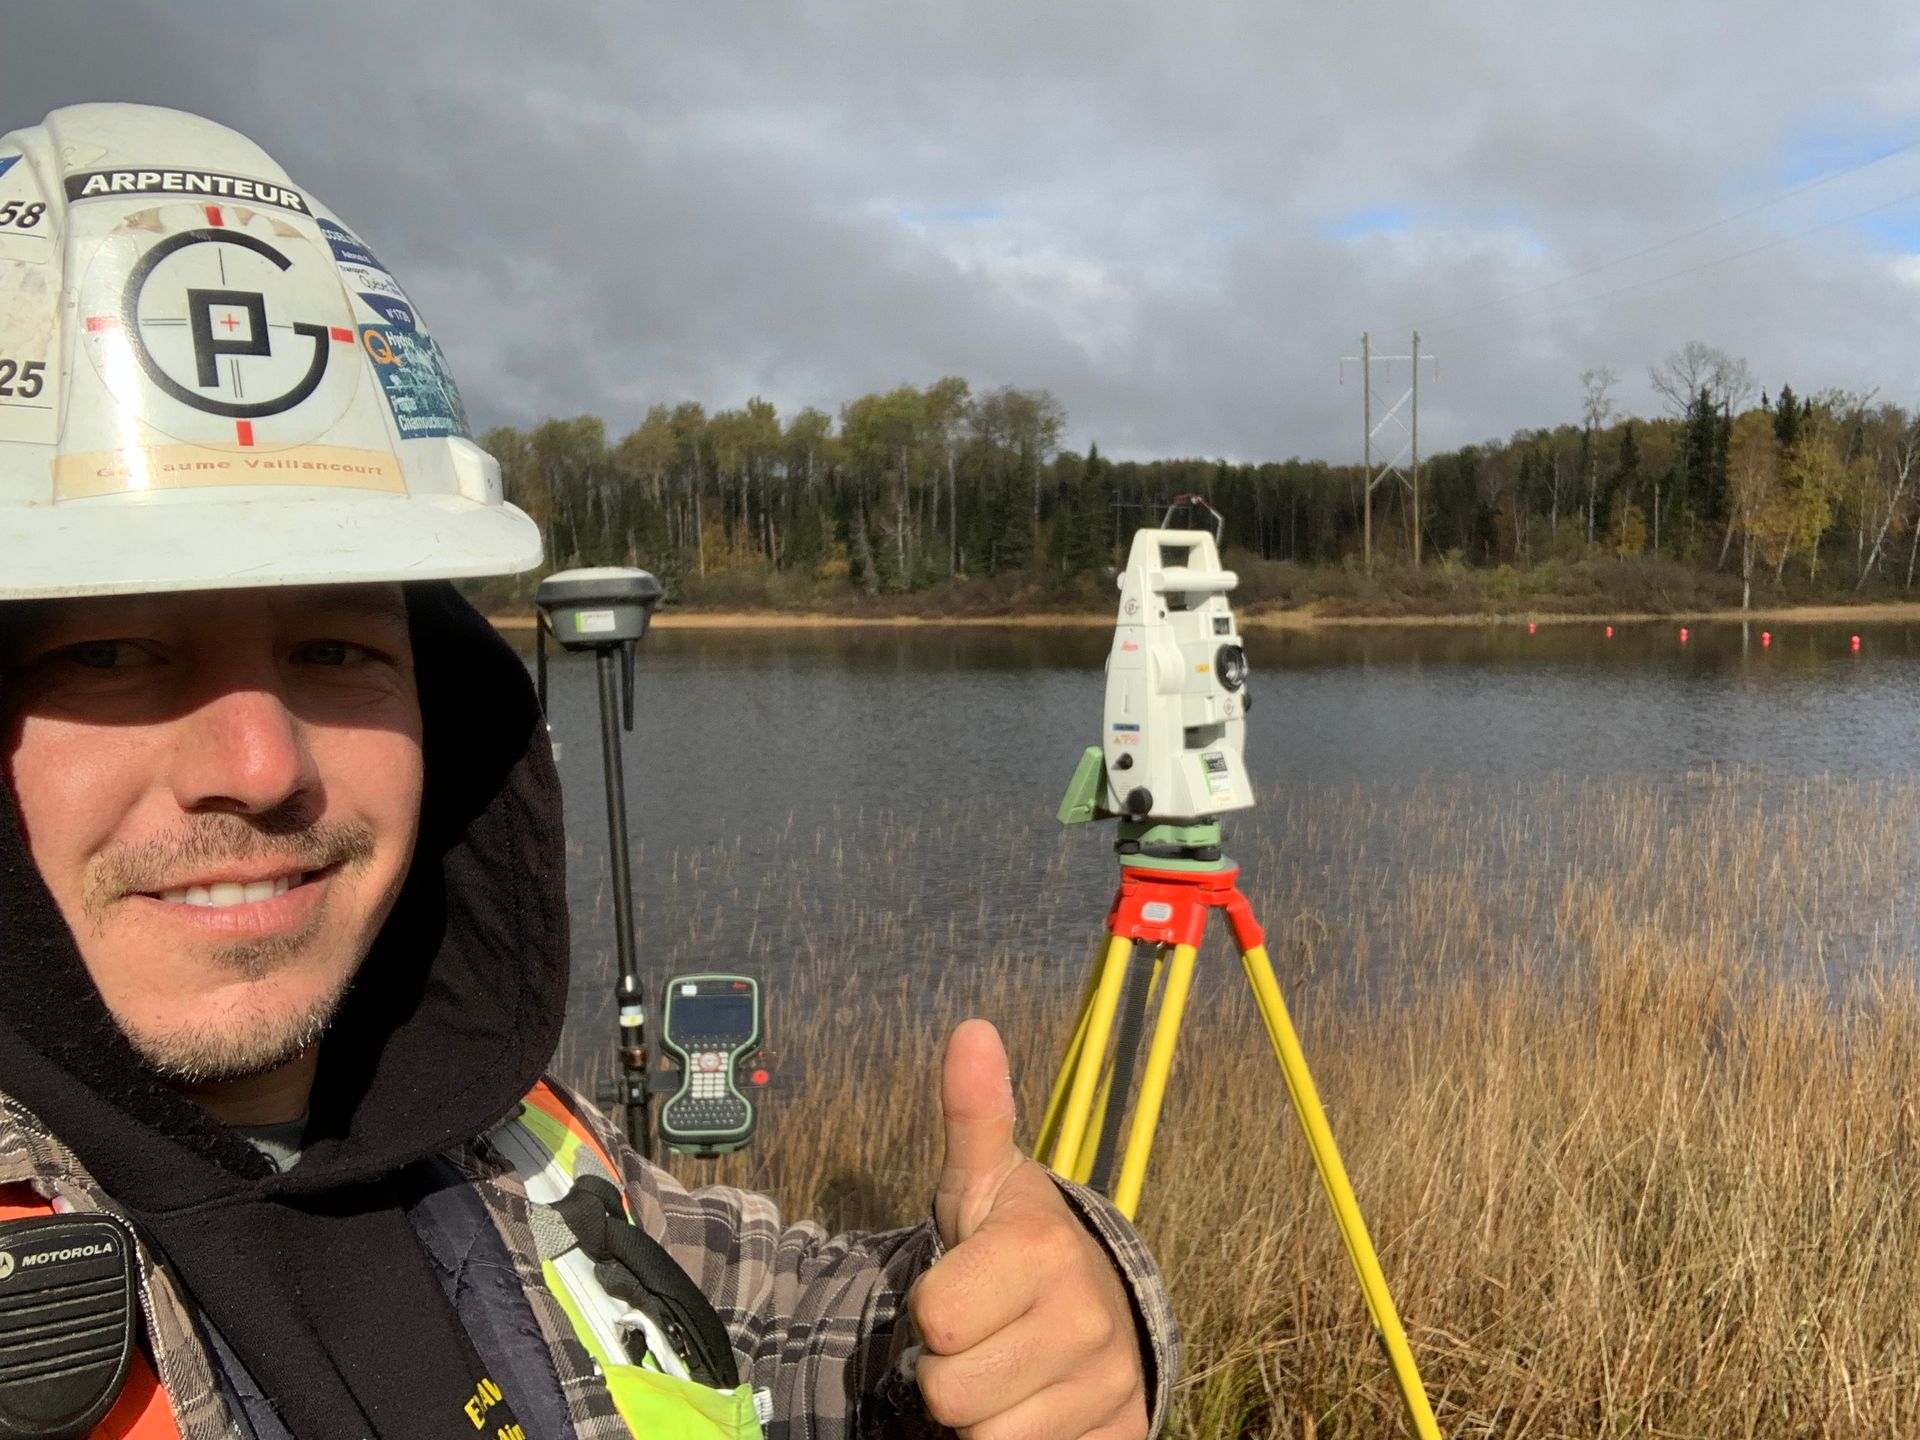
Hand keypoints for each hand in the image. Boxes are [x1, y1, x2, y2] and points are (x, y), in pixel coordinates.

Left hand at [911, 1020, 1148, 1439]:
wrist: (1106, 1311)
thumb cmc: (1020, 1245)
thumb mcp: (988, 1181)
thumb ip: (974, 1114)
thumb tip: (971, 1029)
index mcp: (1043, 1251)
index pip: (935, 1318)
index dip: (933, 1308)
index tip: (963, 1286)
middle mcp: (1085, 1321)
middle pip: (950, 1391)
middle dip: (950, 1368)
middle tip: (982, 1335)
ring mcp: (1107, 1387)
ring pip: (983, 1439)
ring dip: (981, 1413)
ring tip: (1005, 1369)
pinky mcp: (1119, 1436)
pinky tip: (1032, 1406)